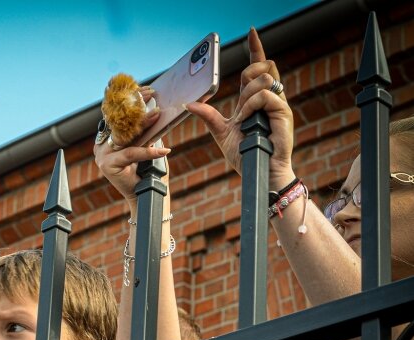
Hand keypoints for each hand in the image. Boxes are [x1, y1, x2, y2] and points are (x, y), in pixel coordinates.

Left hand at [186, 28, 294, 188]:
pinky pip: (267, 95)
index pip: (257, 67)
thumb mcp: (221, 133)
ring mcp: (277, 105)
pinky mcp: (283, 113)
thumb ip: (208, 117)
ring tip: (243, 116)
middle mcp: (268, 98)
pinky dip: (252, 105)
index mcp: (254, 100)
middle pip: (263, 66)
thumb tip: (189, 104)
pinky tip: (247, 118)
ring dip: (248, 93)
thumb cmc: (244, 155)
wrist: (257, 172)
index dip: (256, 49)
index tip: (251, 33)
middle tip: (241, 92)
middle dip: (250, 70)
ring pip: (265, 78)